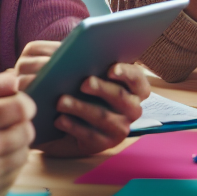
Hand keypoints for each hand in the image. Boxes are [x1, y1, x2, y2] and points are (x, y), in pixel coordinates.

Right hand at [0, 72, 34, 195]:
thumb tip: (14, 80)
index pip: (23, 108)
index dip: (22, 103)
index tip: (13, 106)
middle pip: (27, 133)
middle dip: (18, 125)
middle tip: (1, 125)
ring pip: (22, 158)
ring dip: (13, 148)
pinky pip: (10, 181)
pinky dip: (3, 171)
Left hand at [15, 40, 150, 156]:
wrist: (80, 120)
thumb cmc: (90, 88)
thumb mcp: (97, 74)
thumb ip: (95, 63)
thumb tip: (78, 51)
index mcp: (136, 88)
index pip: (137, 78)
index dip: (126, 73)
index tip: (111, 69)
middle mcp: (133, 109)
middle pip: (120, 97)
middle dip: (101, 89)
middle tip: (84, 82)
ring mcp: (120, 129)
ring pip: (103, 117)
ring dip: (81, 108)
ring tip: (61, 100)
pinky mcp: (104, 144)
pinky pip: (90, 136)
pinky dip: (73, 126)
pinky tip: (59, 119)